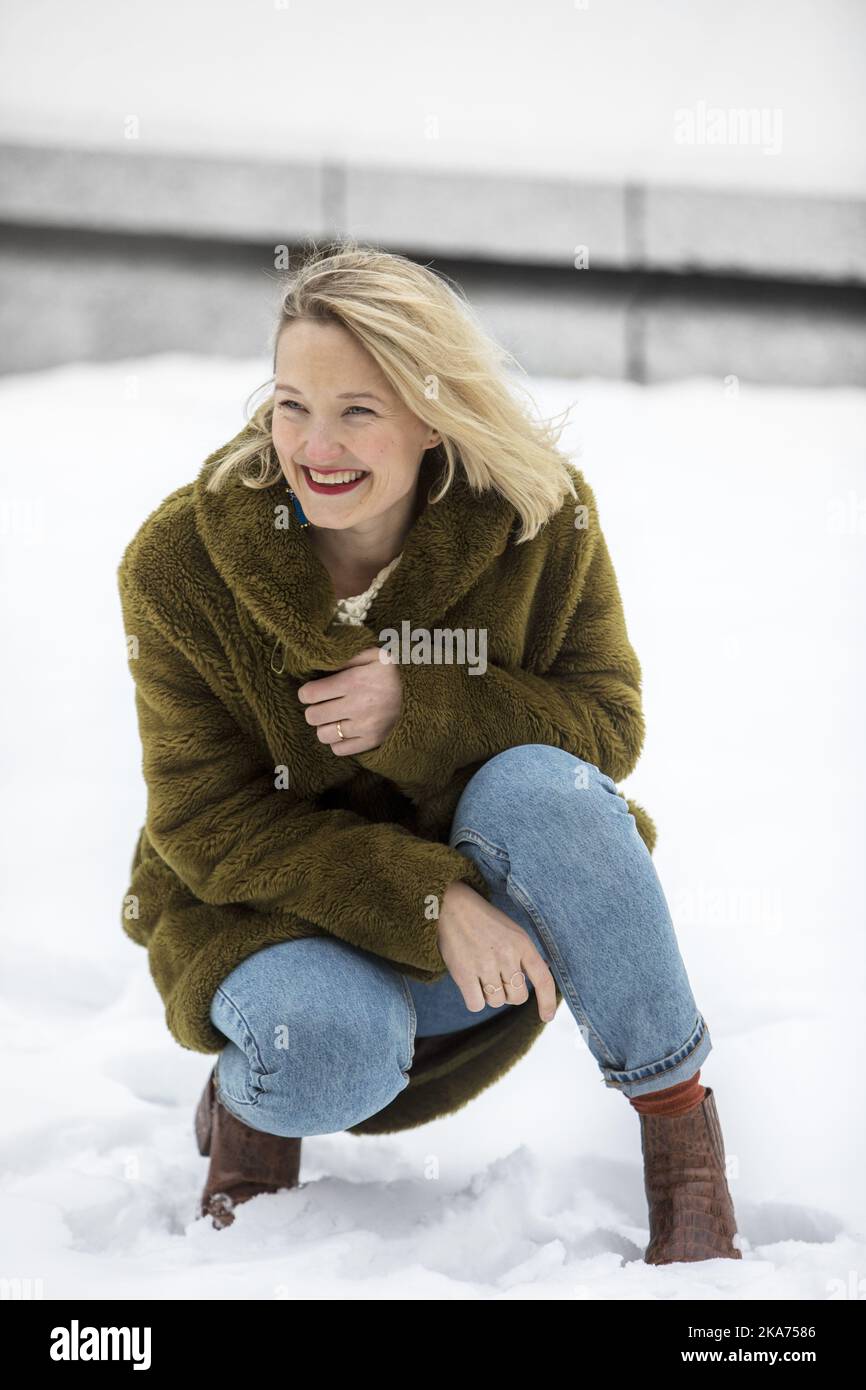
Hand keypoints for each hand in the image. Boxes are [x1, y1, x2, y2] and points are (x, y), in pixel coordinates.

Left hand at [297, 646, 401, 755]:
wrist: (422, 693)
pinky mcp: (372, 742)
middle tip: (324, 704)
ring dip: (326, 726)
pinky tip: (346, 729)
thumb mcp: (372, 654)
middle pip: (313, 717)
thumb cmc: (392, 672)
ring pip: (323, 735)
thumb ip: (346, 656)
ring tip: (336, 717)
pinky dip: (338, 741)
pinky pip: (339, 749)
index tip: (312, 691)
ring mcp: (365, 727)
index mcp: (354, 681)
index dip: (306, 692)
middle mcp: (358, 706)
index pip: (310, 695)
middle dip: (314, 709)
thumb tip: (321, 663)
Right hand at [436, 880, 557, 1023]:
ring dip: (490, 995)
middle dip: (509, 994)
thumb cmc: (484, 920)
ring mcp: (484, 965)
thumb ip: (525, 954)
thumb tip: (542, 974)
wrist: (452, 906)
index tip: (547, 1017)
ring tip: (481, 975)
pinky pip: (476, 1005)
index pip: (542, 979)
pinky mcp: (463, 973)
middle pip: (517, 997)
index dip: (547, 1002)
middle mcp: (506, 955)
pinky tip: (470, 984)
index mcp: (522, 944)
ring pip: (496, 1002)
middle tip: (498, 979)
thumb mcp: (512, 931)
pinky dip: (474, 999)